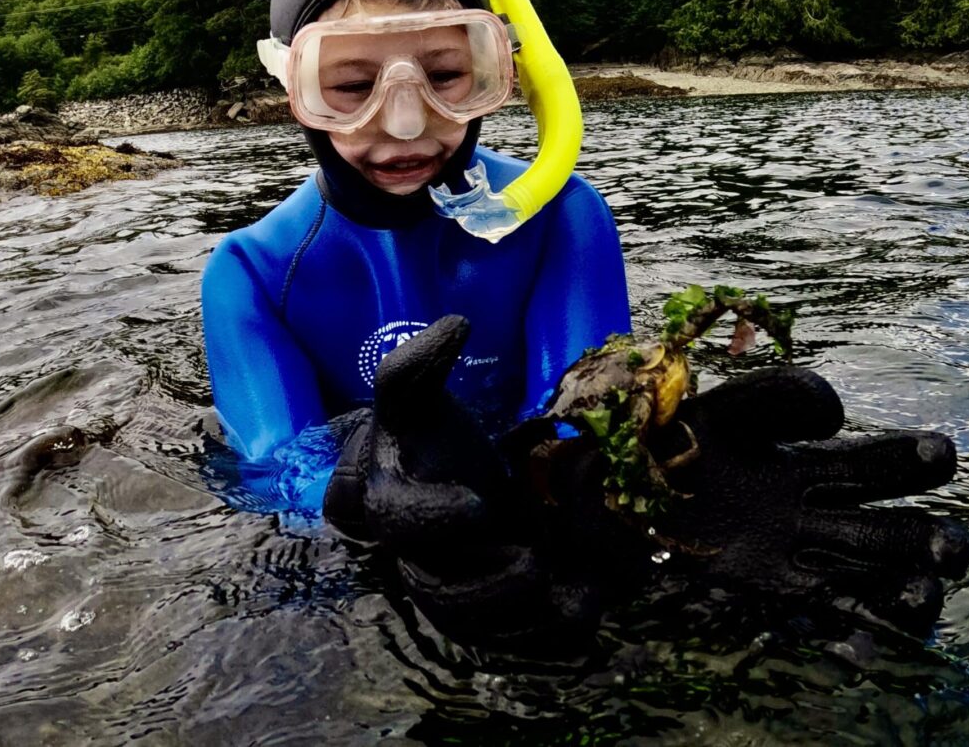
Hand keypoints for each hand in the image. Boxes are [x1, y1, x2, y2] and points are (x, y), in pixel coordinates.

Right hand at [323, 316, 601, 647]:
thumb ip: (418, 363)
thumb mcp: (414, 397)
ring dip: (526, 617)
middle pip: (439, 593)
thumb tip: (454, 323)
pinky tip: (586, 613)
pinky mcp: (486, 620)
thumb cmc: (426, 436)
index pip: (395, 523)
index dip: (432, 519)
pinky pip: (513, 646)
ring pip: (478, 628)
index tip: (477, 502)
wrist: (441, 480)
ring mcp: (448, 596)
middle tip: (535, 556)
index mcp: (382, 506)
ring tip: (574, 590)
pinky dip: (549, 641)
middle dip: (490, 583)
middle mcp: (411, 562)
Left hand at [645, 366, 968, 633]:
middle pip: (886, 525)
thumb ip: (773, 396)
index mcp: (799, 456)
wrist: (595, 504)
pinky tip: (866, 643)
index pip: (869, 461)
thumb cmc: (655, 446)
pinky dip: (848, 631)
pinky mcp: (764, 595)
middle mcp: (806, 508)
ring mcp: (789, 555)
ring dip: (902, 586)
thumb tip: (836, 412)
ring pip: (868, 574)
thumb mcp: (709, 408)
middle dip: (926, 535)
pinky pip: (820, 616)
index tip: (924, 452)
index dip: (906, 458)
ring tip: (919, 593)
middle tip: (945, 545)